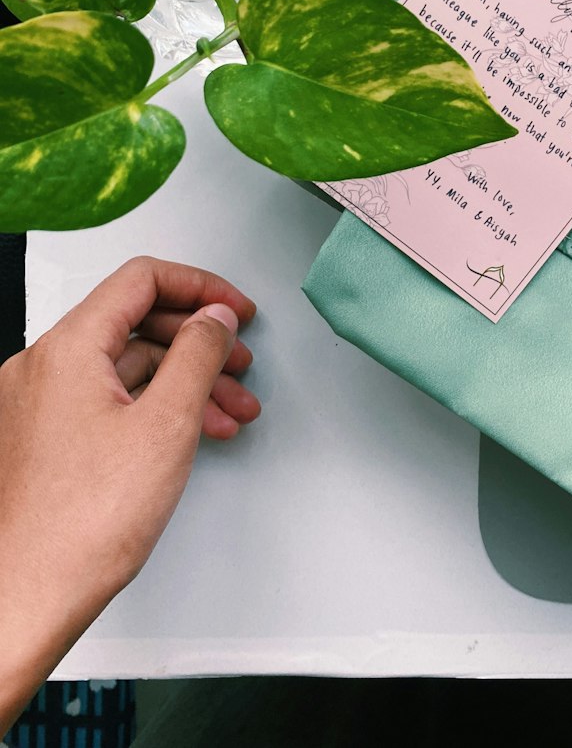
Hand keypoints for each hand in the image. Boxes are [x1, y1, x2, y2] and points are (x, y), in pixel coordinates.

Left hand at [0, 256, 259, 731]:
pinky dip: (153, 406)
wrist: (27, 597)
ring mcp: (38, 403)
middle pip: (136, 320)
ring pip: (126, 365)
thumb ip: (198, 355)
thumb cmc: (79, 527)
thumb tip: (215, 318)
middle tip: (238, 360)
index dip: (201, 288)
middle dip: (199, 341)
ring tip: (229, 409)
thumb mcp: (167, 424)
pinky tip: (188, 432)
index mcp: (67, 349)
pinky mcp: (43, 438)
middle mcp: (43, 367)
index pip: (142, 280)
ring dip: (184, 380)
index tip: (235, 309)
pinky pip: (108, 398)